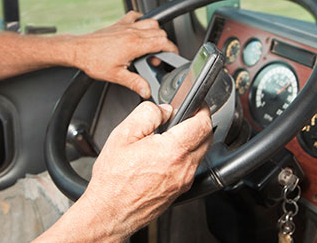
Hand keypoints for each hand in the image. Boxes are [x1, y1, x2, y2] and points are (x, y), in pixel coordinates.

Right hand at [35, 101, 211, 242]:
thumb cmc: (113, 180)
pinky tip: (166, 154)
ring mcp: (184, 181)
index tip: (196, 105)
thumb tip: (164, 109)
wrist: (110, 211)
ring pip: (201, 152)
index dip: (201, 109)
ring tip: (170, 136)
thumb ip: (148, 114)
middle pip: (207, 138)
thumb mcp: (123, 135)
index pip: (202, 124)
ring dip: (193, 140)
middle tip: (184, 117)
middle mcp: (183, 167)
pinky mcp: (180, 190)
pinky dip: (186, 156)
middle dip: (199, 123)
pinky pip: (192, 167)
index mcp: (172, 151)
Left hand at [73, 11, 177, 97]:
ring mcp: (126, 26)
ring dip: (156, 32)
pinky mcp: (119, 23)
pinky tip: (140, 31)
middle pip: (160, 32)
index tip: (172, 55)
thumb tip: (147, 90)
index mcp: (134, 45)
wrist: (78, 50)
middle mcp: (132, 32)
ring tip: (151, 45)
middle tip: (156, 57)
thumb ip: (135, 83)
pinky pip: (137, 16)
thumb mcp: (116, 76)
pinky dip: (142, 21)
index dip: (171, 49)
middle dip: (164, 44)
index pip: (162, 42)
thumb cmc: (93, 61)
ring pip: (151, 22)